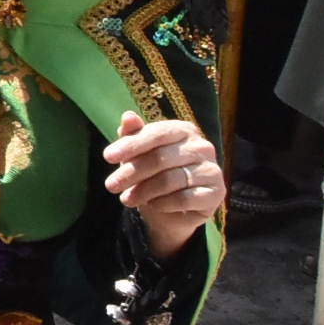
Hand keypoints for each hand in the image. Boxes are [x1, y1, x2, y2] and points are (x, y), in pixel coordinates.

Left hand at [103, 109, 222, 255]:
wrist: (171, 208)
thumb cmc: (152, 173)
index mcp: (184, 130)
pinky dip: (164, 203)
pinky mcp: (216, 193)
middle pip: (161, 158)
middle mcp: (202, 147)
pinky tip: (153, 205)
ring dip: (144, 191)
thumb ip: (133, 135)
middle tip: (110, 185)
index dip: (131, 145)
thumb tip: (127, 116)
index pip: (156, 133)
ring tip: (126, 199)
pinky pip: (185, 199)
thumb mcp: (137, 153)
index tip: (107, 157)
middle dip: (131, 172)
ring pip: (171, 180)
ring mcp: (212, 170)